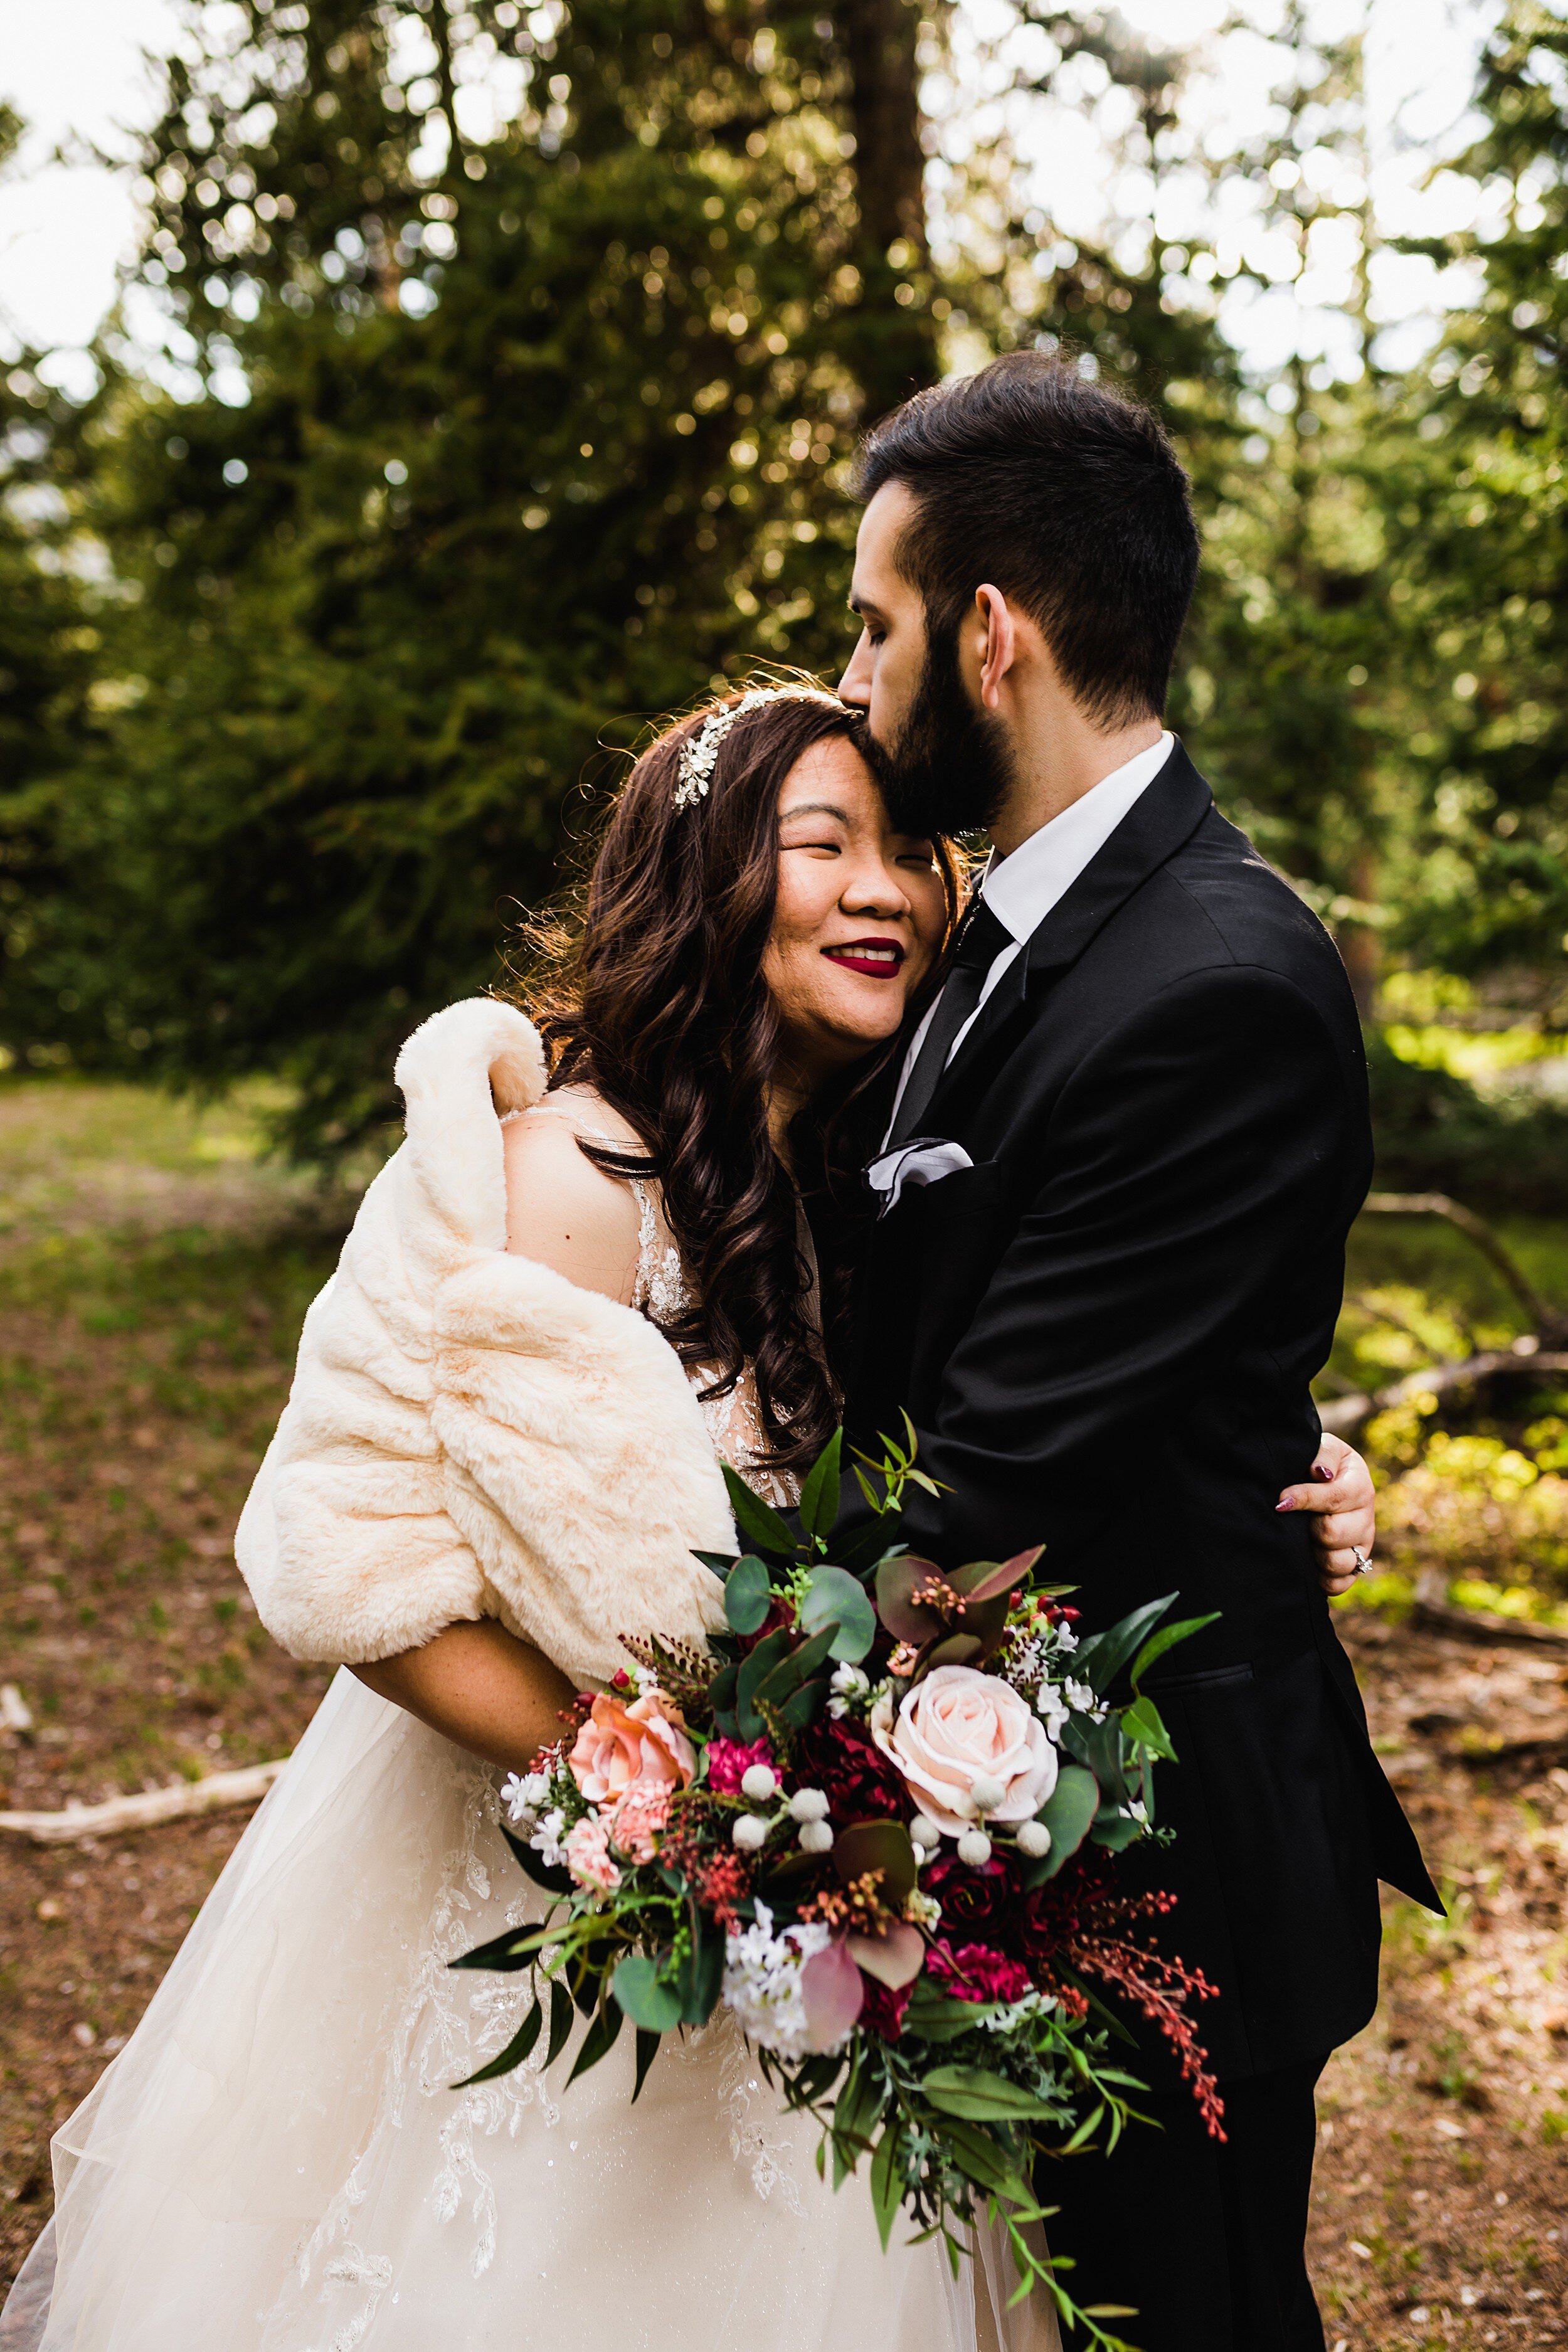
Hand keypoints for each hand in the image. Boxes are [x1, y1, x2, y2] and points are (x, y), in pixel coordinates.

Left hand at [1277, 1432, 1375, 1597]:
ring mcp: (1362, 1545)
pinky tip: (1310, 1561)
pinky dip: (1322, 1578)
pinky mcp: (1354, 1567)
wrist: (1323, 1480)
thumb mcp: (1323, 1447)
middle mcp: (1366, 1518)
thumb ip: (1323, 1456)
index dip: (1304, 1500)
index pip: (1334, 1499)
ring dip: (1315, 1552)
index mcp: (1360, 1486)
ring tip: (1305, 1538)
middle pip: (1333, 1533)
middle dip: (1309, 1526)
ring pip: (1337, 1562)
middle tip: (1299, 1519)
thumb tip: (1320, 1474)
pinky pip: (1339, 1584)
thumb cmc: (1318, 1463)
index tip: (1281, 1501)